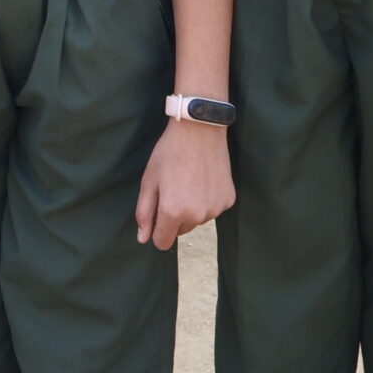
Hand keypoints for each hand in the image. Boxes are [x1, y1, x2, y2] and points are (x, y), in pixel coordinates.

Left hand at [136, 118, 233, 249]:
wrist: (200, 130)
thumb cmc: (169, 153)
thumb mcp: (149, 181)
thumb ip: (144, 213)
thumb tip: (143, 239)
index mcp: (173, 212)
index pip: (162, 242)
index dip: (156, 231)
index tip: (156, 215)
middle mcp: (197, 216)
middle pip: (180, 231)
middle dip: (174, 217)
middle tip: (172, 189)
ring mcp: (215, 209)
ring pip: (197, 220)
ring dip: (191, 209)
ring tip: (188, 181)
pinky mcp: (228, 201)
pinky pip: (212, 209)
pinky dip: (207, 200)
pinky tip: (203, 179)